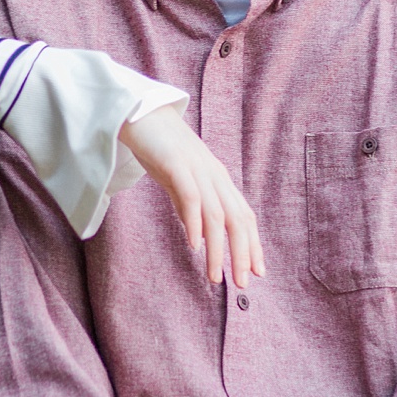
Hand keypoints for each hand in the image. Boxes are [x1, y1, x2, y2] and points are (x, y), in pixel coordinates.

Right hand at [119, 106, 264, 285]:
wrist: (139, 112)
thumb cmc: (159, 147)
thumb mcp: (179, 181)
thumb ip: (190, 205)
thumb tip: (200, 233)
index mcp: (218, 179)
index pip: (244, 216)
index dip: (253, 244)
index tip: (257, 272)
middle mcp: (214, 175)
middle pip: (237, 219)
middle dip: (242, 254)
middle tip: (241, 283)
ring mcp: (197, 169)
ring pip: (216, 214)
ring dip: (218, 249)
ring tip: (214, 276)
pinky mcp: (176, 163)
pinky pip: (191, 197)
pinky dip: (195, 223)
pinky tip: (194, 246)